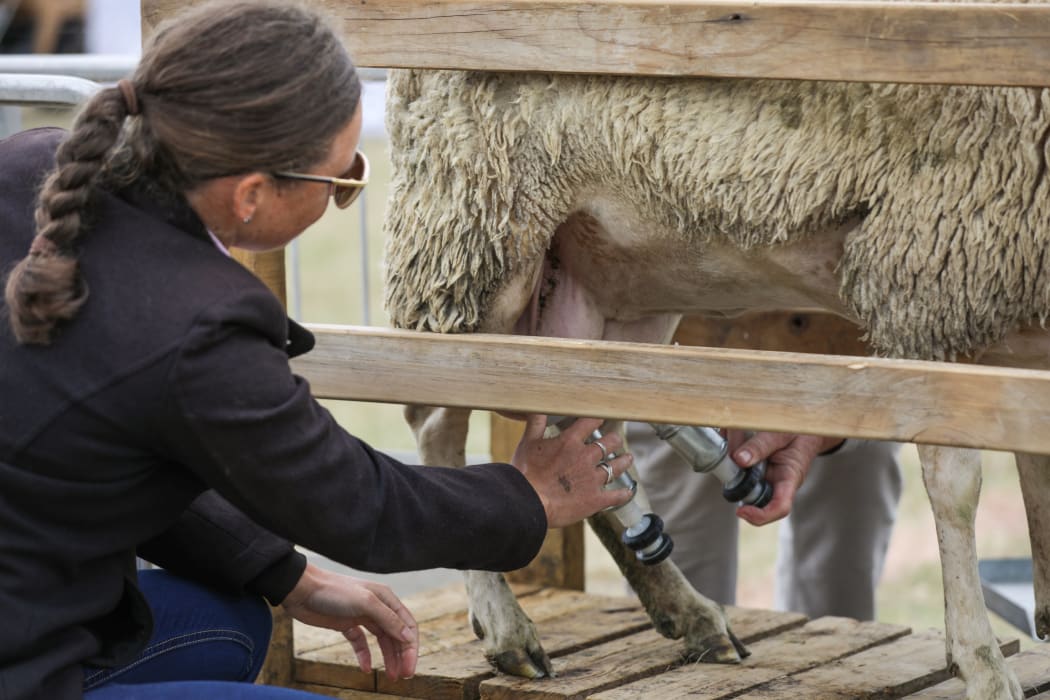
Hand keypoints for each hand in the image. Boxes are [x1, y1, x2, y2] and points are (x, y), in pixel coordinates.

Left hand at [281, 564, 417, 679]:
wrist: (302, 590)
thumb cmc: (334, 591)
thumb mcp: (365, 603)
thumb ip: (388, 619)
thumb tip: (408, 637)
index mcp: (386, 598)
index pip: (407, 625)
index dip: (411, 647)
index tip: (410, 667)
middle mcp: (377, 607)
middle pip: (396, 635)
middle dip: (402, 655)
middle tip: (403, 676)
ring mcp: (362, 616)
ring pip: (382, 640)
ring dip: (388, 658)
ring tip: (391, 677)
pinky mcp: (347, 625)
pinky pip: (361, 643)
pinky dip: (364, 655)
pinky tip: (365, 668)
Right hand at [511, 415, 633, 527]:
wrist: (527, 503)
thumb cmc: (524, 473)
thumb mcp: (527, 443)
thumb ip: (535, 423)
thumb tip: (536, 405)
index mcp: (570, 442)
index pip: (590, 423)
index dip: (598, 418)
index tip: (603, 416)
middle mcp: (586, 457)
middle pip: (609, 443)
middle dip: (614, 440)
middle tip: (616, 439)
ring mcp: (592, 479)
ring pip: (616, 467)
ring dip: (623, 462)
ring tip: (628, 458)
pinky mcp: (595, 500)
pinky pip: (616, 496)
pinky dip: (623, 494)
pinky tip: (628, 491)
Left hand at [726, 431, 843, 525]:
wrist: (802, 429)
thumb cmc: (798, 434)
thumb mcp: (782, 434)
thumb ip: (762, 445)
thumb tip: (739, 459)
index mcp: (790, 478)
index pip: (780, 507)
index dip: (760, 515)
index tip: (741, 511)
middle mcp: (776, 483)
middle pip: (754, 498)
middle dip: (737, 487)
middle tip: (727, 467)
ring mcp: (764, 478)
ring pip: (741, 483)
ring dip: (732, 467)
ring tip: (732, 442)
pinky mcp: (753, 470)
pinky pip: (737, 469)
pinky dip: (731, 456)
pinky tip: (732, 440)